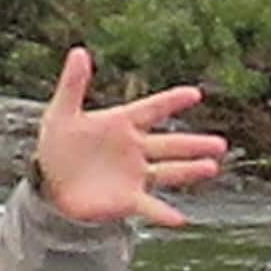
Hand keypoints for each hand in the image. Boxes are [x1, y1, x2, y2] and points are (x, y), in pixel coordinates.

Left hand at [32, 49, 230, 228]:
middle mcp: (135, 149)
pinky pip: (150, 206)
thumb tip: (80, 51)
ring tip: (212, 167)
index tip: (195, 94)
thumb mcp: (61, 112)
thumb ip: (73, 84)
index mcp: (122, 124)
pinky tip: (180, 219)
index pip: (153, 109)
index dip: (172, 102)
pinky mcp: (128, 199)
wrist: (49, 183)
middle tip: (220, 144)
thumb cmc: (57, 144)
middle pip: (171, 144)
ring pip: (169, 171)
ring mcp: (134, 175)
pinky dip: (164, 213)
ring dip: (190, 170)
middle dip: (195, 144)